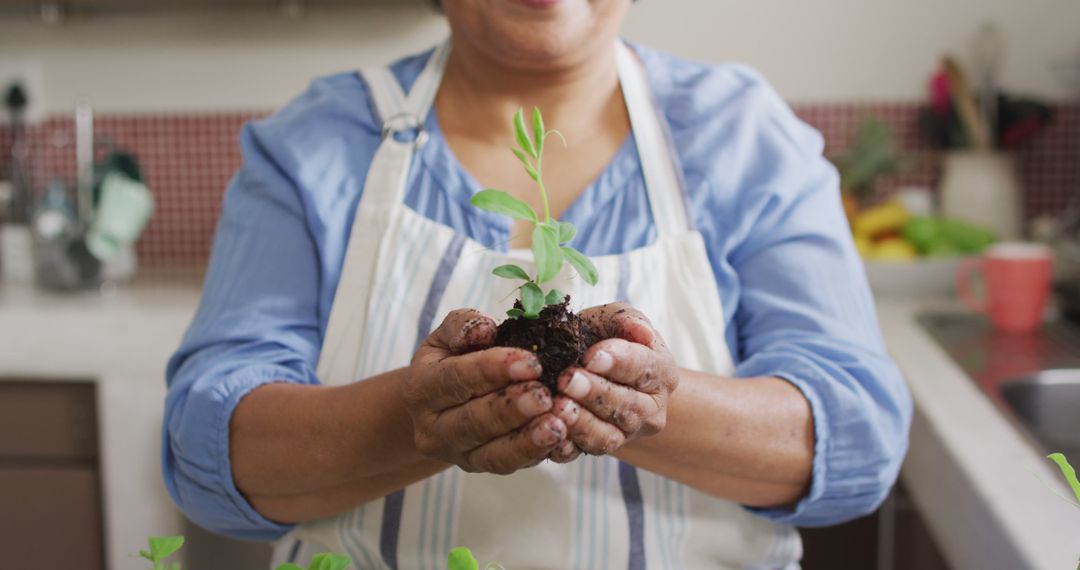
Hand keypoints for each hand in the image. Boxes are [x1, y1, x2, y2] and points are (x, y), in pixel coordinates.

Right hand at [402, 309, 569, 474]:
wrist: (439, 403)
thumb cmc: (451, 359)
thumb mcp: (448, 336)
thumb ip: (463, 325)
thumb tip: (486, 328)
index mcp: (420, 388)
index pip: (456, 378)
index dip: (492, 370)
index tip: (531, 362)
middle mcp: (432, 428)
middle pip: (473, 421)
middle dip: (512, 408)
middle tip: (545, 396)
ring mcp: (455, 453)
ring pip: (491, 452)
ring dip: (527, 440)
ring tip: (558, 425)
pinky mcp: (478, 466)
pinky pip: (507, 465)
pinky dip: (534, 453)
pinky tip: (559, 439)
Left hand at [549, 303, 678, 458]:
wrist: (593, 369)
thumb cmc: (606, 338)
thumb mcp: (614, 319)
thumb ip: (626, 320)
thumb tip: (641, 332)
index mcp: (661, 373)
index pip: (644, 368)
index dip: (619, 362)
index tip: (591, 356)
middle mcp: (651, 409)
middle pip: (627, 406)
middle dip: (595, 392)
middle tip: (567, 379)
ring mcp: (628, 433)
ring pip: (608, 435)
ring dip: (581, 422)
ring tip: (556, 405)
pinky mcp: (602, 449)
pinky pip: (585, 452)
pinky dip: (566, 444)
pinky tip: (548, 429)